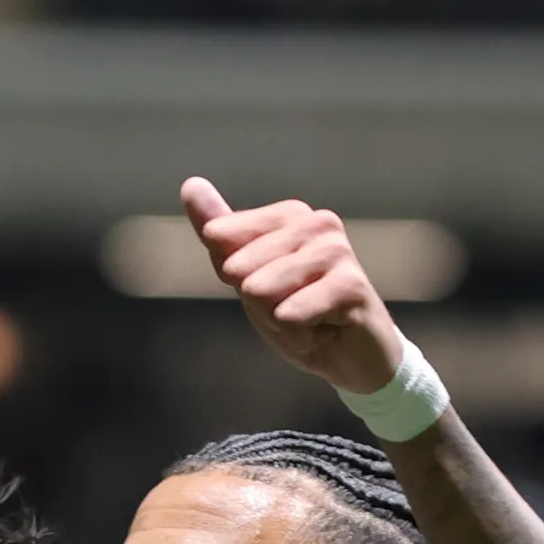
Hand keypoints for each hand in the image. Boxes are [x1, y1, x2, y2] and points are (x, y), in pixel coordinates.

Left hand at [181, 176, 406, 396]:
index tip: (270, 290)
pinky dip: (297, 336)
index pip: (221, 240)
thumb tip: (191, 185)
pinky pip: (289, 315)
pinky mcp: (351, 284)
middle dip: (258, 305)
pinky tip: (322, 331)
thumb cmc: (302, 313)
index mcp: (290, 215)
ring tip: (308, 321)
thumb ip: (220, 232)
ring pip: (261, 291)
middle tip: (293, 310)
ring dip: (277, 322)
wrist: (351, 357)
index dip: (236, 280)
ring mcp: (336, 250)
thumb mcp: (250, 275)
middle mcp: (316, 223)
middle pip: (239, 269)